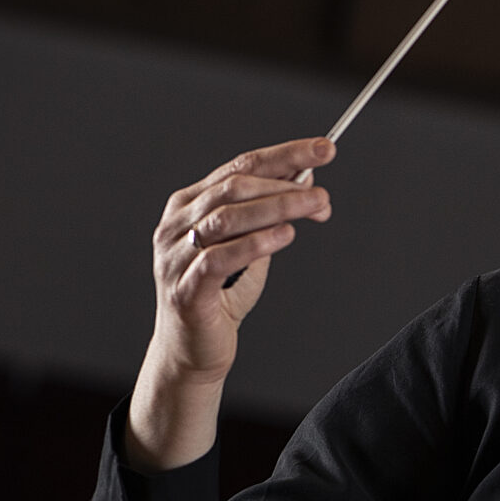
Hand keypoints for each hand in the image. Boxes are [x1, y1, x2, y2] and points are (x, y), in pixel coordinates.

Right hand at [126, 138, 334, 468]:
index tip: (325, 148)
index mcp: (189, 205)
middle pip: (235, 187)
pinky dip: (255, 243)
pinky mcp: (183, 289)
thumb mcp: (250, 246)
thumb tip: (306, 178)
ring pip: (227, 217)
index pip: (240, 166)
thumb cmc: (220, 295)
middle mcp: (175, 224)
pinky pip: (219, 258)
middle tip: (323, 193)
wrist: (192, 351)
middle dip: (285, 185)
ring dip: (277, 208)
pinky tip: (285, 236)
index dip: (285, 155)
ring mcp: (174, 256)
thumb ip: (269, 213)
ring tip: (315, 208)